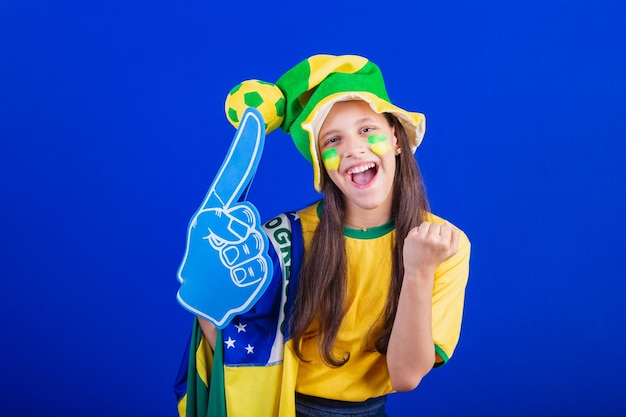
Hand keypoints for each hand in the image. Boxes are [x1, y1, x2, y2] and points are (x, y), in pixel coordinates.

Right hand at [177, 108, 272, 327]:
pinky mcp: (232, 277)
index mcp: (206, 213)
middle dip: (245, 233)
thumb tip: (242, 204)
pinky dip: (255, 276)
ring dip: (251, 256)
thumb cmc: (213, 262)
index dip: (245, 148)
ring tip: (232, 269)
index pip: (230, 175)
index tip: (255, 118)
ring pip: (256, 242)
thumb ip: (229, 213)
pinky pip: (260, 267)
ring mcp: (218, 253)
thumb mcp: (214, 233)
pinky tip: (237, 284)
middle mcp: (207, 228)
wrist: (201, 303)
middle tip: (230, 250)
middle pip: (248, 216)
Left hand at [403, 221, 458, 278]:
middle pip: (436, 224)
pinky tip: (419, 242)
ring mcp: (420, 238)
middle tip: (433, 240)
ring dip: (426, 230)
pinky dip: (418, 233)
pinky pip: (417, 228)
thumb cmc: (436, 259)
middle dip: (435, 230)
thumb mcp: (451, 251)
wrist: (418, 269)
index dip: (444, 232)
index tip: (440, 239)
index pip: (446, 227)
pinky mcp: (411, 237)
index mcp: (444, 243)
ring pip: (426, 224)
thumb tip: (447, 223)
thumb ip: (455, 236)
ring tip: (426, 239)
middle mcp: (432, 239)